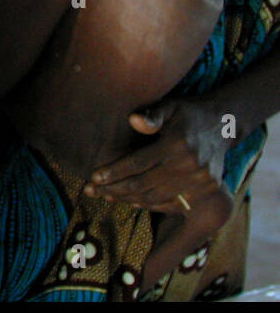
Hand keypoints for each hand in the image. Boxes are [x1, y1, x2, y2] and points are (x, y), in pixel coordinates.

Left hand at [84, 96, 232, 213]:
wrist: (223, 124)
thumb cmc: (187, 113)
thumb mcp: (170, 107)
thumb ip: (152, 115)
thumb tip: (133, 119)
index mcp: (176, 144)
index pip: (138, 163)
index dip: (114, 172)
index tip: (93, 178)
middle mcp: (189, 165)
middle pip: (143, 184)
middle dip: (113, 189)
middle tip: (90, 191)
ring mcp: (199, 181)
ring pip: (155, 197)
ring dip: (127, 199)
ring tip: (106, 196)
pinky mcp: (206, 190)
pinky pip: (172, 204)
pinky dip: (150, 205)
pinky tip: (131, 201)